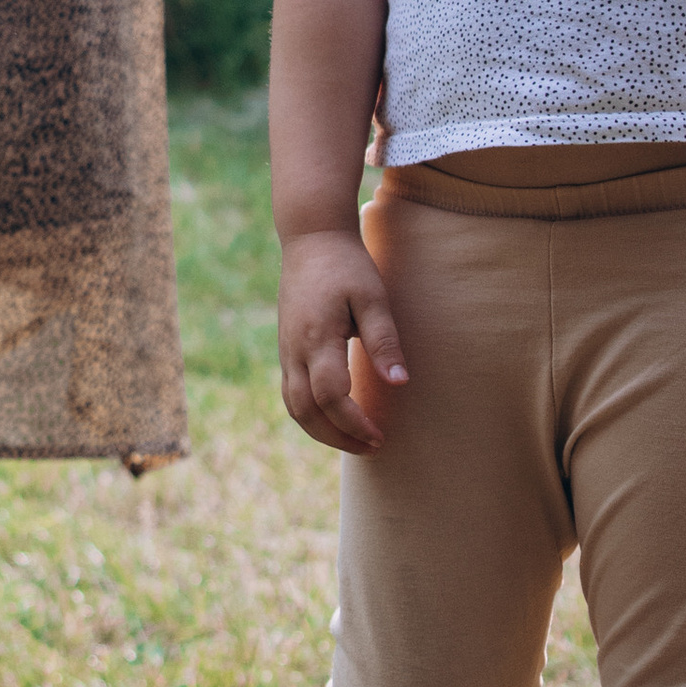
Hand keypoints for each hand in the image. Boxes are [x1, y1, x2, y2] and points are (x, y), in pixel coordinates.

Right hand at [277, 225, 407, 454]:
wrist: (311, 239)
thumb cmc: (347, 266)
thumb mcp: (373, 297)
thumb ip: (384, 340)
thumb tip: (400, 383)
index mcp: (316, 338)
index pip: (330, 396)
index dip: (354, 422)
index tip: (381, 436)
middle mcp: (294, 350)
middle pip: (305, 412)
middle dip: (337, 437)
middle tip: (371, 447)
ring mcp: (285, 351)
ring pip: (294, 407)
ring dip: (322, 431)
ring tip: (355, 440)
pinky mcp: (286, 349)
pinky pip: (291, 393)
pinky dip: (311, 415)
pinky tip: (337, 417)